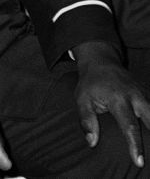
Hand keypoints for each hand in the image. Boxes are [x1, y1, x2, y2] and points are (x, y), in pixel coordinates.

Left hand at [74, 41, 149, 167]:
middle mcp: (136, 97)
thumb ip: (87, 120)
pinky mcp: (149, 95)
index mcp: (118, 99)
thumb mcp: (82, 99)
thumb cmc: (90, 83)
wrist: (101, 61)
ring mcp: (145, 94)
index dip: (135, 145)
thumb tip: (91, 142)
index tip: (139, 162)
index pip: (130, 126)